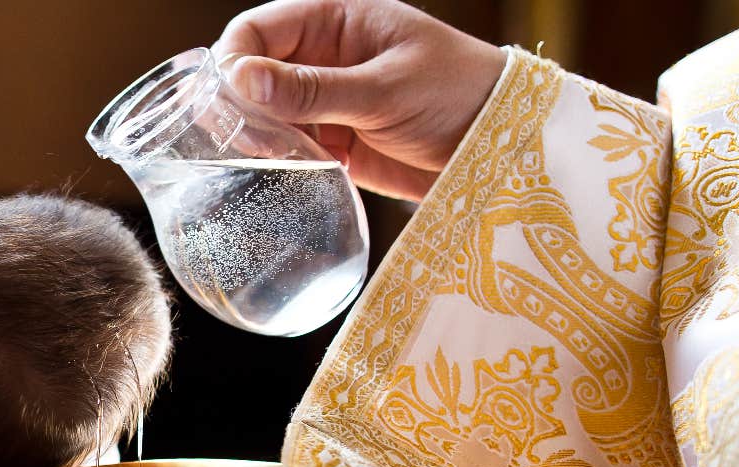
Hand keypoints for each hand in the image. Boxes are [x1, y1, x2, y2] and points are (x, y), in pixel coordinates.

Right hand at [212, 0, 505, 199]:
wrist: (505, 147)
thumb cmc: (457, 94)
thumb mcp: (385, 89)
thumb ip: (313, 89)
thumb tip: (240, 79)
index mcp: (335, 22)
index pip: (259, 30)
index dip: (235, 60)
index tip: (233, 99)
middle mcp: (323, 59)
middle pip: (253, 73)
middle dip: (241, 104)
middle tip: (248, 138)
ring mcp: (327, 103)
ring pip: (266, 115)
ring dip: (259, 137)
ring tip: (273, 158)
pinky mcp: (335, 145)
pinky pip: (291, 150)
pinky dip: (282, 163)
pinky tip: (290, 173)